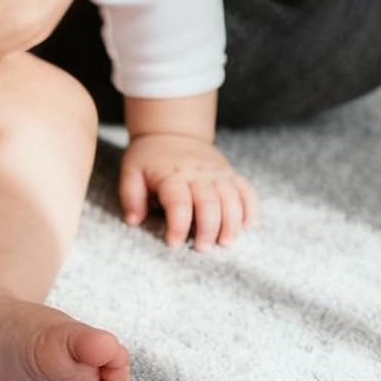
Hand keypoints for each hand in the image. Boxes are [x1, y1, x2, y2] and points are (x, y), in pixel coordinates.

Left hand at [119, 134, 258, 250]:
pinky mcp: (230, 173)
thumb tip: (134, 221)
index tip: (173, 244)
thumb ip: (130, 197)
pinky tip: (245, 227)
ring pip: (232, 200)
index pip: (178, 204)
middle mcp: (198, 174)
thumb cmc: (148, 157)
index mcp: (171, 175)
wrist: (171, 131)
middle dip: (208, 230)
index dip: (178, 227)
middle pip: (209, 204)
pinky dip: (250, 210)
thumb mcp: (130, 172)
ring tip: (225, 243)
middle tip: (202, 249)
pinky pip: (247, 192)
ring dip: (231, 224)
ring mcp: (217, 173)